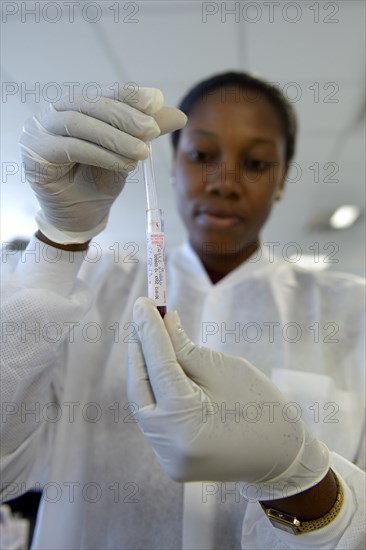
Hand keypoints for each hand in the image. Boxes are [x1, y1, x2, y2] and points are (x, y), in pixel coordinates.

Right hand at [19, 86, 186, 243]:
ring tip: (142, 153)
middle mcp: (54, 112)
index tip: (157, 101)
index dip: (129, 95)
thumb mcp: (127, 152)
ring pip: (79, 123)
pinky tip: (124, 164)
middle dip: (124, 117)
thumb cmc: (99, 181)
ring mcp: (39, 130)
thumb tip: (179, 114)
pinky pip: (70, 147)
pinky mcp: (35, 153)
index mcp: (76, 106)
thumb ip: (146, 132)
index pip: (104, 93)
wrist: (82, 216)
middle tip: (152, 131)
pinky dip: (100, 154)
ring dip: (115, 137)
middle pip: (90, 104)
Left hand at [128, 298, 328, 499]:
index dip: (149, 331)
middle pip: (141, 387)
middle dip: (141, 348)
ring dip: (145, 366)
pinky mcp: (170, 457)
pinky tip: (158, 363)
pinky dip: (154, 387)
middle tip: (142, 314)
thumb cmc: (262, 409)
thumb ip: (186, 348)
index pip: (159, 368)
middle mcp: (168, 448)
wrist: (283, 456)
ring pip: (143, 402)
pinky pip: (154, 415)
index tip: (143, 302)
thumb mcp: (224, 370)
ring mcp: (167, 458)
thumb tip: (162, 320)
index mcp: (187, 426)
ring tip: (149, 333)